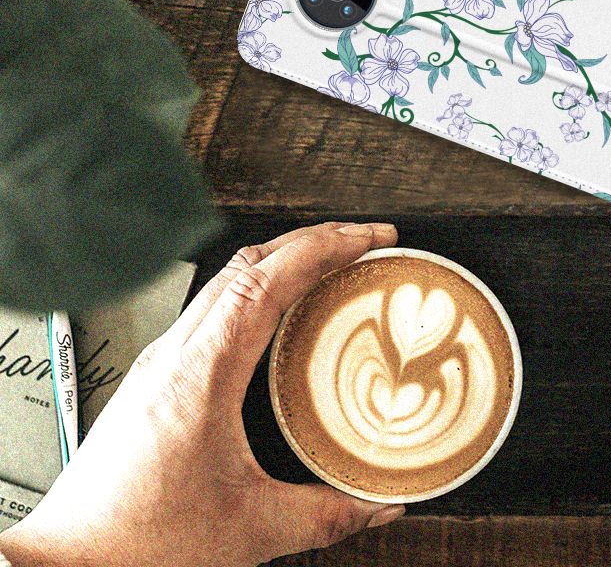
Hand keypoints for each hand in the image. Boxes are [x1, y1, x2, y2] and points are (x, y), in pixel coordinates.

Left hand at [0, 222, 403, 566]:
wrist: (69, 564)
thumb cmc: (137, 543)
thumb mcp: (250, 529)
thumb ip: (326, 515)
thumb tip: (378, 504)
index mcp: (201, 372)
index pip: (267, 280)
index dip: (323, 247)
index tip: (366, 238)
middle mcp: (176, 353)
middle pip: (249, 262)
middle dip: (312, 240)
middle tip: (362, 241)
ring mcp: (161, 359)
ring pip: (227, 279)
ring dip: (283, 260)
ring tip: (329, 265)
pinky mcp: (155, 375)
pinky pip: (214, 307)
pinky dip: (257, 289)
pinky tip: (279, 314)